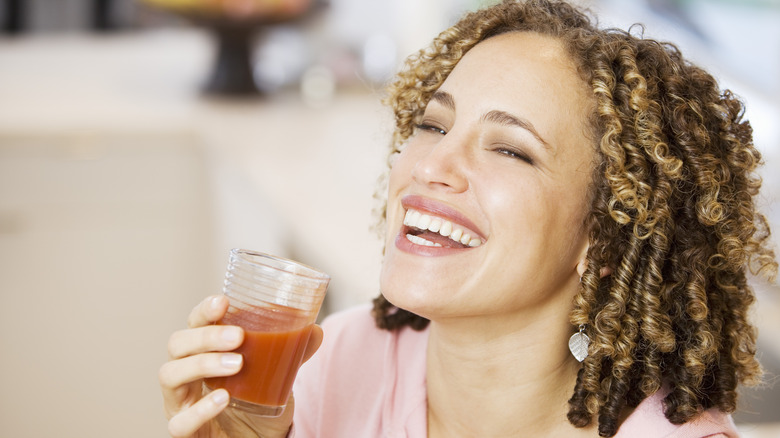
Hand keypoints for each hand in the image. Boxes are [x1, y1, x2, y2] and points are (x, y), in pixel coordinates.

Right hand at [159, 295, 322, 437]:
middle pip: (178, 344)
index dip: (204, 311)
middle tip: (238, 336)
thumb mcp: (275, 375)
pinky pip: (179, 421)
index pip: (194, 324)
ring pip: (170, 375)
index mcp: (203, 352)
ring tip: (237, 364)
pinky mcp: (184, 430)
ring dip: (202, 364)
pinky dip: (200, 408)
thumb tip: (315, 330)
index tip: (224, 301)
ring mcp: (180, 402)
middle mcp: (185, 374)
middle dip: (206, 336)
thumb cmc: (255, 404)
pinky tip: (222, 398)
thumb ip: (291, 352)